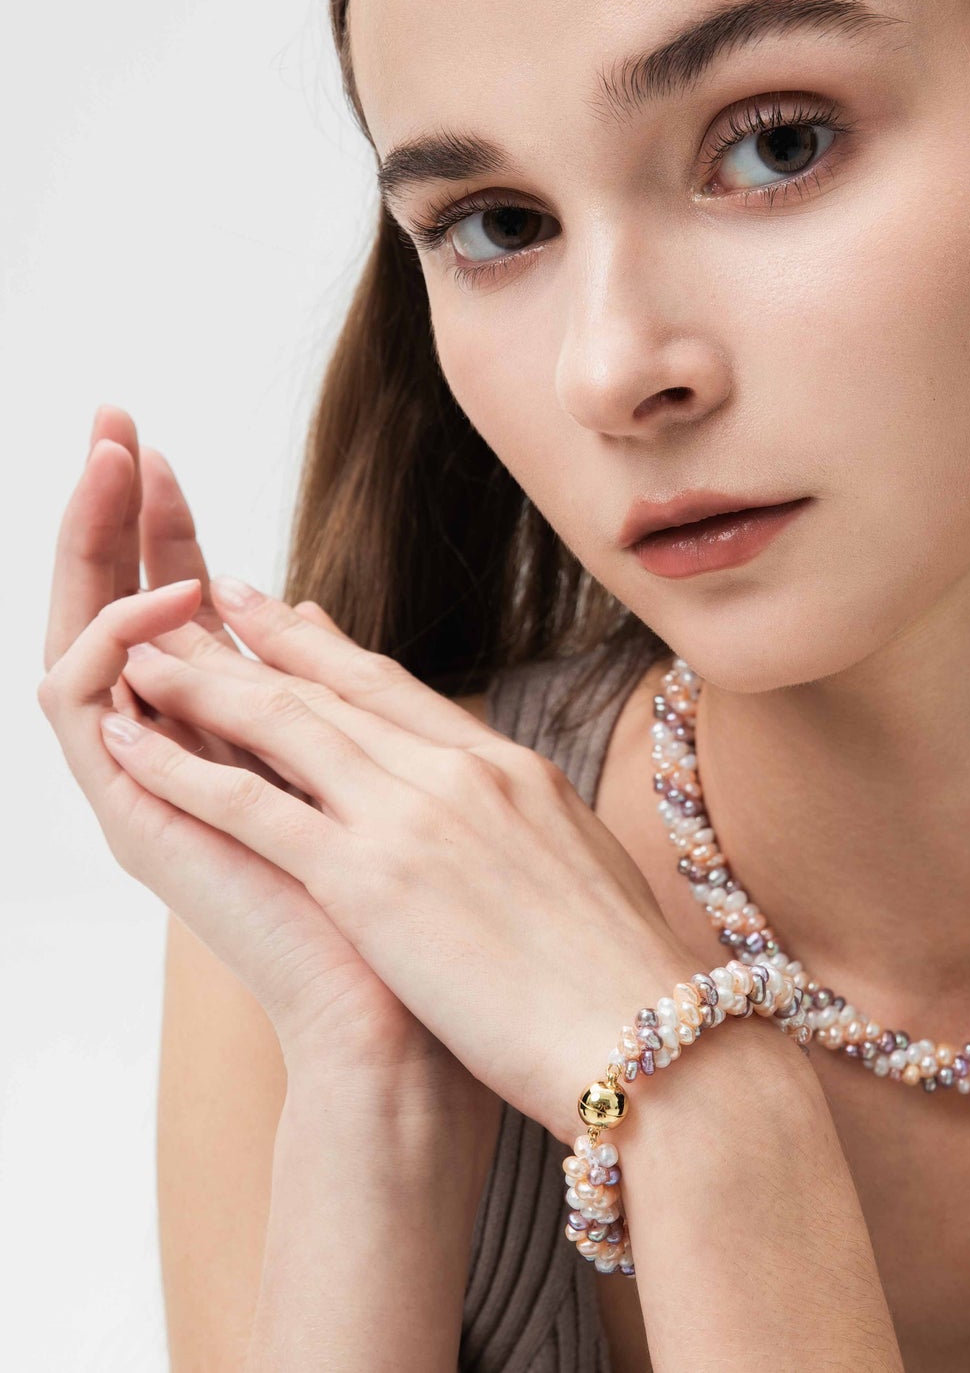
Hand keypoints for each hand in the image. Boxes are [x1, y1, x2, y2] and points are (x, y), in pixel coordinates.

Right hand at [39, 408, 477, 1096]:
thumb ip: (328, 688)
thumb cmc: (407, 898)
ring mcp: (149, 787)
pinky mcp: (139, 824)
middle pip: (125, 613)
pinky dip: (116, 649)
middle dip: (119, 519)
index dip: (168, 532)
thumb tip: (314, 613)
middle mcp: (176, 755)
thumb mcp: (371, 759)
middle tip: (116, 428)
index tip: (167, 452)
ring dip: (96, 551)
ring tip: (113, 469)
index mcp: (230, 738)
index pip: (180, 614)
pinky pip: (88, 718)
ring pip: (88, 644)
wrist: (400, 1014)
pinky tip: (161, 601)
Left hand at [95, 577, 711, 1145]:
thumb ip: (535, 830)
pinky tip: (136, 746)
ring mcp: (416, 817)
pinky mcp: (371, 879)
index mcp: (517, 771)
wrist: (650, 1035)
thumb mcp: (585, 871)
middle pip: (341, 689)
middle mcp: (464, 772)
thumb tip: (519, 828)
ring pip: (289, 725)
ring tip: (148, 651)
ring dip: (208, 683)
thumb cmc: (627, 977)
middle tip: (212, 598)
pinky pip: (257, 805)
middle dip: (266, 642)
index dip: (338, 651)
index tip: (297, 618)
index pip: (406, 693)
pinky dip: (187, 770)